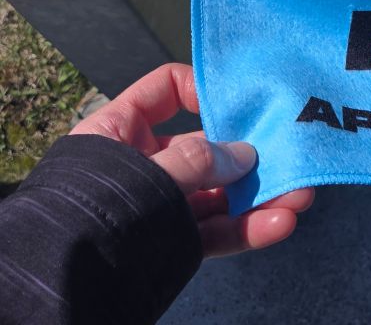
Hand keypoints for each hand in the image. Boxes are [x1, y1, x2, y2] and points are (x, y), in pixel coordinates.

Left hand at [70, 63, 313, 256]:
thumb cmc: (89, 213)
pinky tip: (280, 224)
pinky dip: (248, 228)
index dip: (203, 88)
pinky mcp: (173, 243)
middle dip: (251, 152)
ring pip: (219, 192)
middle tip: (292, 153)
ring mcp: (161, 205)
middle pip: (207, 146)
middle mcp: (145, 163)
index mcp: (121, 131)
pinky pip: (216, 231)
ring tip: (301, 195)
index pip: (167, 90)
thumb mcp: (143, 174)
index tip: (241, 99)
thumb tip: (244, 156)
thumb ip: (196, 160)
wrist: (59, 291)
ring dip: (261, 194)